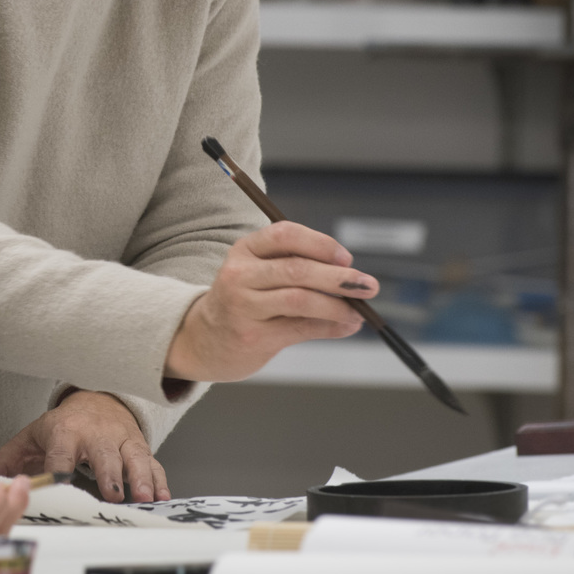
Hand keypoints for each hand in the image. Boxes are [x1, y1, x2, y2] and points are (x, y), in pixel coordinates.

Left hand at [0, 391, 167, 502]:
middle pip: (103, 453)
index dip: (60, 468)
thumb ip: (8, 458)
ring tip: (144, 497)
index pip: (60, 452)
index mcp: (65, 433)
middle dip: (108, 473)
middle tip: (112, 493)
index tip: (61, 483)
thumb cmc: (63, 425)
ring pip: (132, 457)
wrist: (97, 399)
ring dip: (140, 477)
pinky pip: (152, 462)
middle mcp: (95, 435)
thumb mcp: (31, 436)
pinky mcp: (138, 446)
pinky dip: (159, 479)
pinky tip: (161, 496)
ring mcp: (119, 440)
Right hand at [165, 221, 377, 382]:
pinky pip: (300, 328)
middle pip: (297, 269)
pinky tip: (346, 326)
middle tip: (369, 285)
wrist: (205, 338)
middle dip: (339, 277)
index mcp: (245, 250)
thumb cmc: (245, 300)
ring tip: (358, 312)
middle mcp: (240, 274)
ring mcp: (243, 306)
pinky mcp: (252, 336)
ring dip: (337, 306)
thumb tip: (351, 275)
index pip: (285, 235)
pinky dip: (330, 327)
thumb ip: (298, 268)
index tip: (346, 257)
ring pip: (300, 300)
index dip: (320, 244)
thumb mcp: (260, 273)